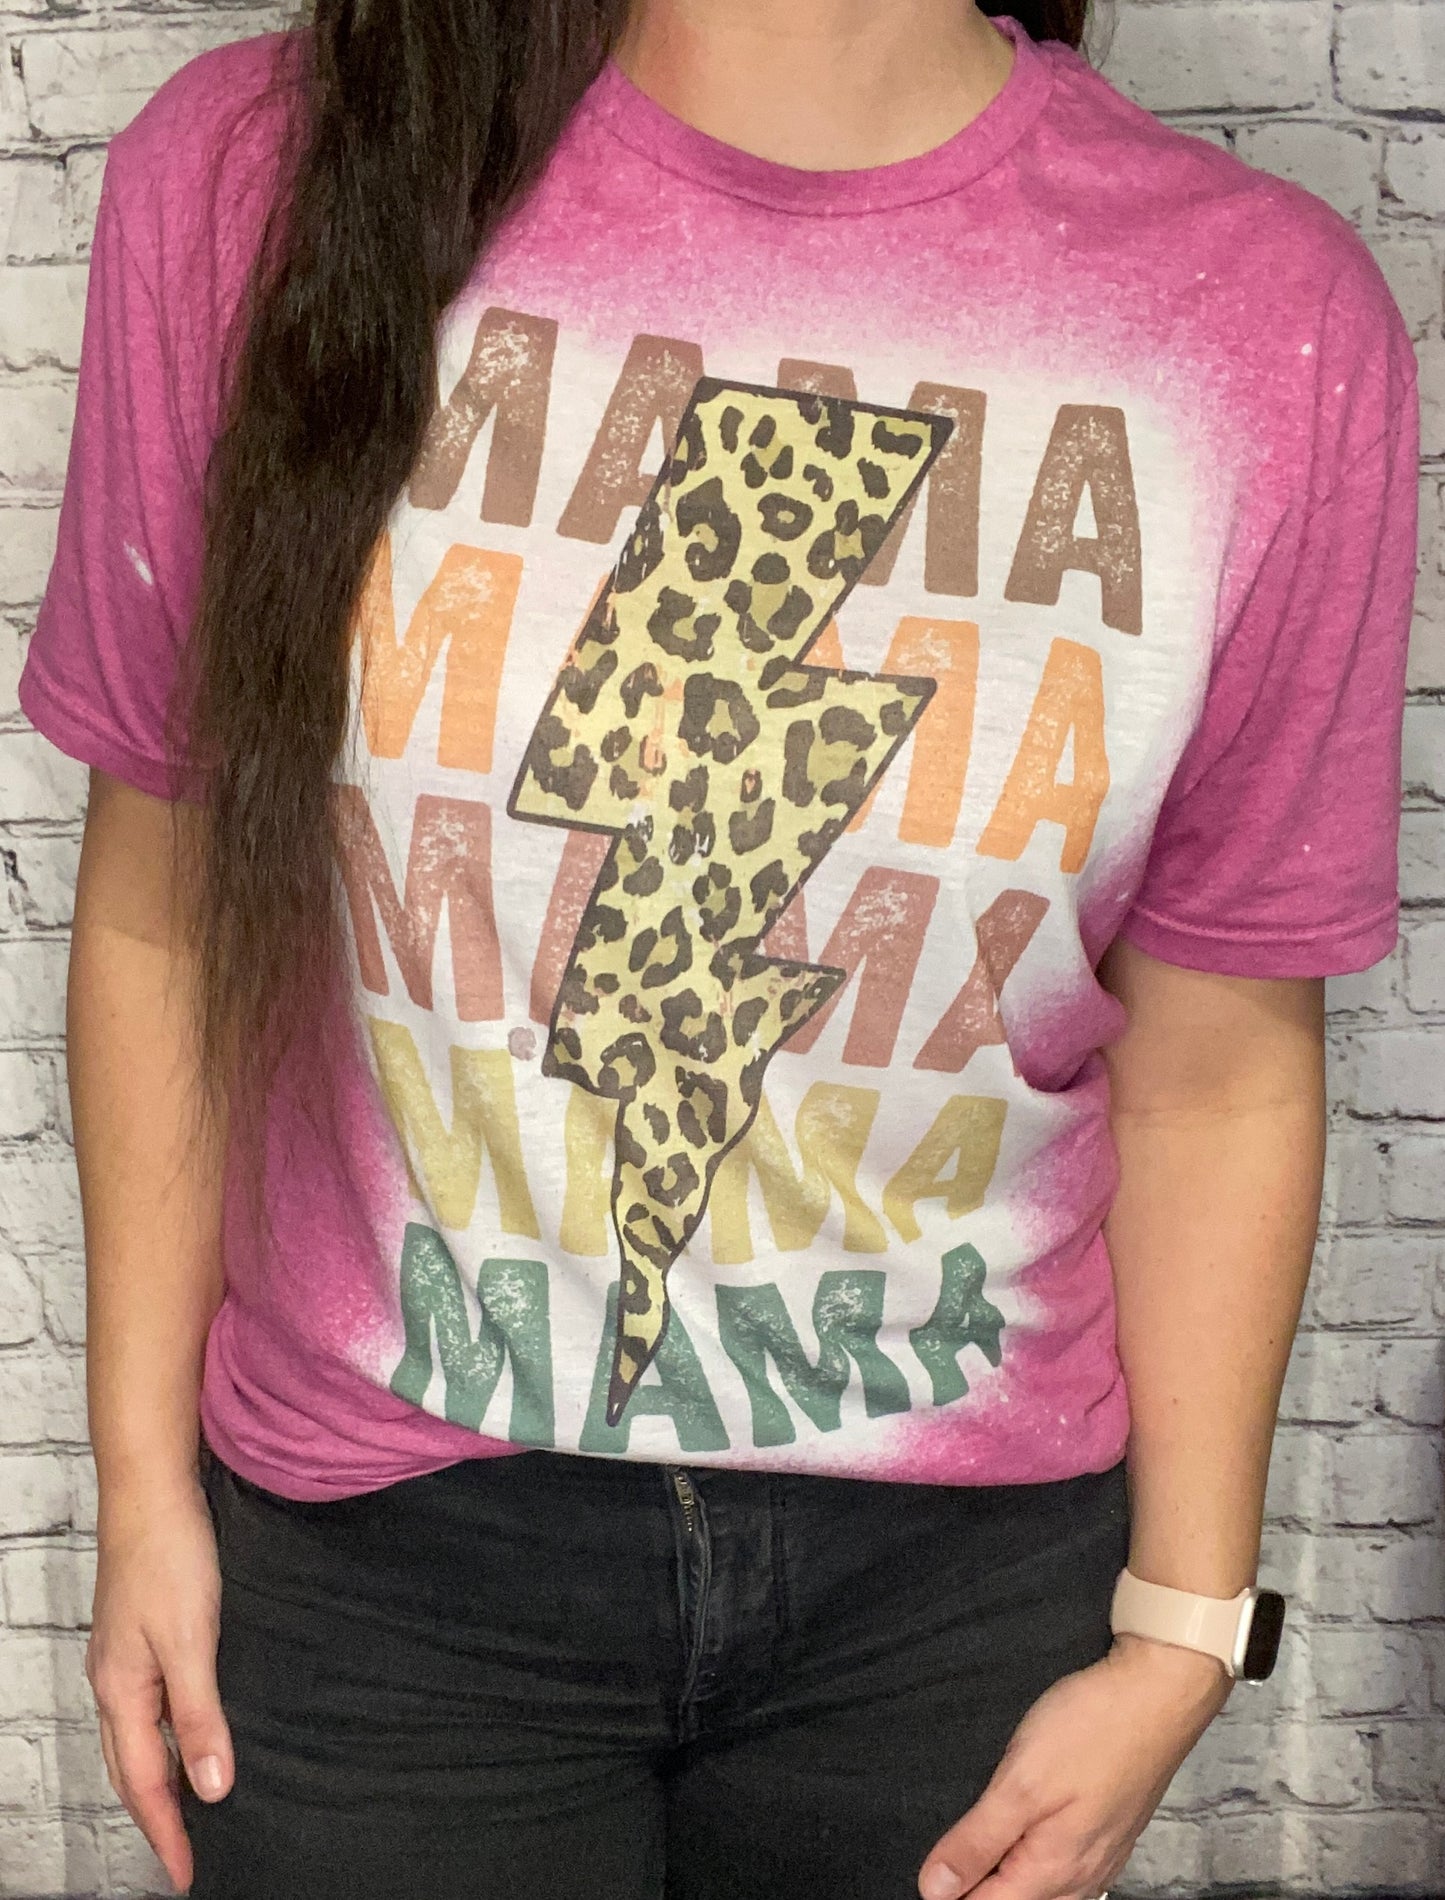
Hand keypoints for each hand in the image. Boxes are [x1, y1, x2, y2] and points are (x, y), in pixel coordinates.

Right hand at [87, 1471, 234, 1893]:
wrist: (151, 1491)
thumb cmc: (170, 1559)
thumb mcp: (193, 1640)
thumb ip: (201, 1715)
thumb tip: (213, 1788)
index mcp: (122, 1693)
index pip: (146, 1783)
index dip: (168, 1831)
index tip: (186, 1875)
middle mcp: (114, 1682)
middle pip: (131, 1768)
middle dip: (155, 1816)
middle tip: (184, 1855)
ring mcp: (122, 1657)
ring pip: (136, 1736)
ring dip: (158, 1777)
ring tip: (189, 1807)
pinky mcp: (138, 1633)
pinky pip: (147, 1704)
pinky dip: (164, 1733)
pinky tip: (188, 1728)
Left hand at [917, 1635, 1231, 1899]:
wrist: (1158, 1694)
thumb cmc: (1092, 1730)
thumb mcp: (1019, 1782)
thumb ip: (976, 1841)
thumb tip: (935, 1889)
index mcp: (1053, 1871)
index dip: (949, 1891)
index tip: (932, 1868)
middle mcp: (1081, 1878)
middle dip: (979, 1886)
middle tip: (952, 1851)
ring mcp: (1101, 1859)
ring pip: (1043, 1893)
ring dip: (1008, 1876)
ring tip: (984, 1843)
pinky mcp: (1111, 1836)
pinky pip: (1067, 1874)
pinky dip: (1036, 1866)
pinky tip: (1026, 1842)